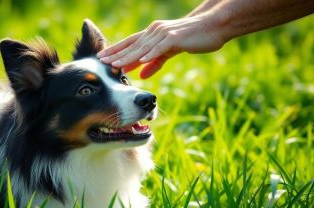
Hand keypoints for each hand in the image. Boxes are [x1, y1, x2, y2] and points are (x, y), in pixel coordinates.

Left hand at [97, 13, 225, 78]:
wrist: (213, 25)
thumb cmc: (192, 38)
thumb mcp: (169, 52)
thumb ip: (155, 62)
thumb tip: (141, 74)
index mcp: (152, 35)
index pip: (130, 43)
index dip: (115, 50)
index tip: (101, 58)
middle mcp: (154, 32)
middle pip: (132, 45)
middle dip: (116, 54)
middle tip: (100, 62)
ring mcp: (164, 33)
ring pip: (142, 47)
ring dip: (128, 56)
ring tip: (115, 64)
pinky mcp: (175, 37)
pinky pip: (160, 48)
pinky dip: (151, 55)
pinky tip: (140, 62)